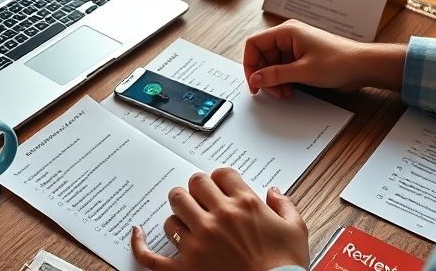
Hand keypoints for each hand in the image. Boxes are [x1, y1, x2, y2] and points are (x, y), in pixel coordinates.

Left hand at [131, 168, 308, 270]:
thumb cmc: (285, 268)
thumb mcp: (296, 230)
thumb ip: (284, 206)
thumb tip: (274, 192)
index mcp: (245, 205)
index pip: (221, 174)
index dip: (221, 178)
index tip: (223, 187)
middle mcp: (218, 218)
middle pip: (194, 185)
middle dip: (198, 188)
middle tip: (203, 198)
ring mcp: (198, 243)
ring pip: (174, 211)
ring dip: (179, 212)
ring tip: (187, 218)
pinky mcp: (184, 268)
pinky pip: (151, 255)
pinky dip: (141, 244)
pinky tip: (138, 233)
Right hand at [242, 19, 405, 97]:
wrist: (363, 67)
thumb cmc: (340, 61)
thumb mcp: (303, 71)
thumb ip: (276, 75)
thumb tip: (255, 79)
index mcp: (286, 32)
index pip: (254, 44)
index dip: (249, 63)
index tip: (253, 82)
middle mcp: (289, 38)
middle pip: (262, 56)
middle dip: (264, 75)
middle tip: (271, 91)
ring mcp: (295, 48)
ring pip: (272, 65)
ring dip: (274, 81)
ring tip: (283, 92)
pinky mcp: (302, 59)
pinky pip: (283, 69)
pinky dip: (283, 81)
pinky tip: (290, 90)